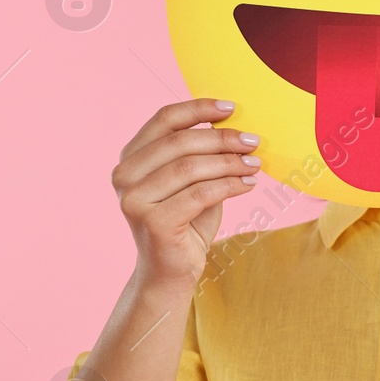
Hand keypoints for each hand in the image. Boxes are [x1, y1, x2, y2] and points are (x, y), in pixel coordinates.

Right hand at [112, 99, 260, 289]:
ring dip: (229, 163)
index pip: (164, 119)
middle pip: (180, 142)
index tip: (231, 109)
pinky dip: (229, 186)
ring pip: (191, 167)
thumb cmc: (185, 222)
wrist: (170, 271)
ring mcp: (134, 199)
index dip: (199, 109)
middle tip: (253, 142)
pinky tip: (248, 185)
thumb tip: (235, 126)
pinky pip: (200, 194)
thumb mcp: (192, 181)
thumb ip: (201, 154)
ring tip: (255, 165)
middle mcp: (124, 175)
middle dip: (222, 139)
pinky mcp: (153, 221)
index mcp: (131, 157)